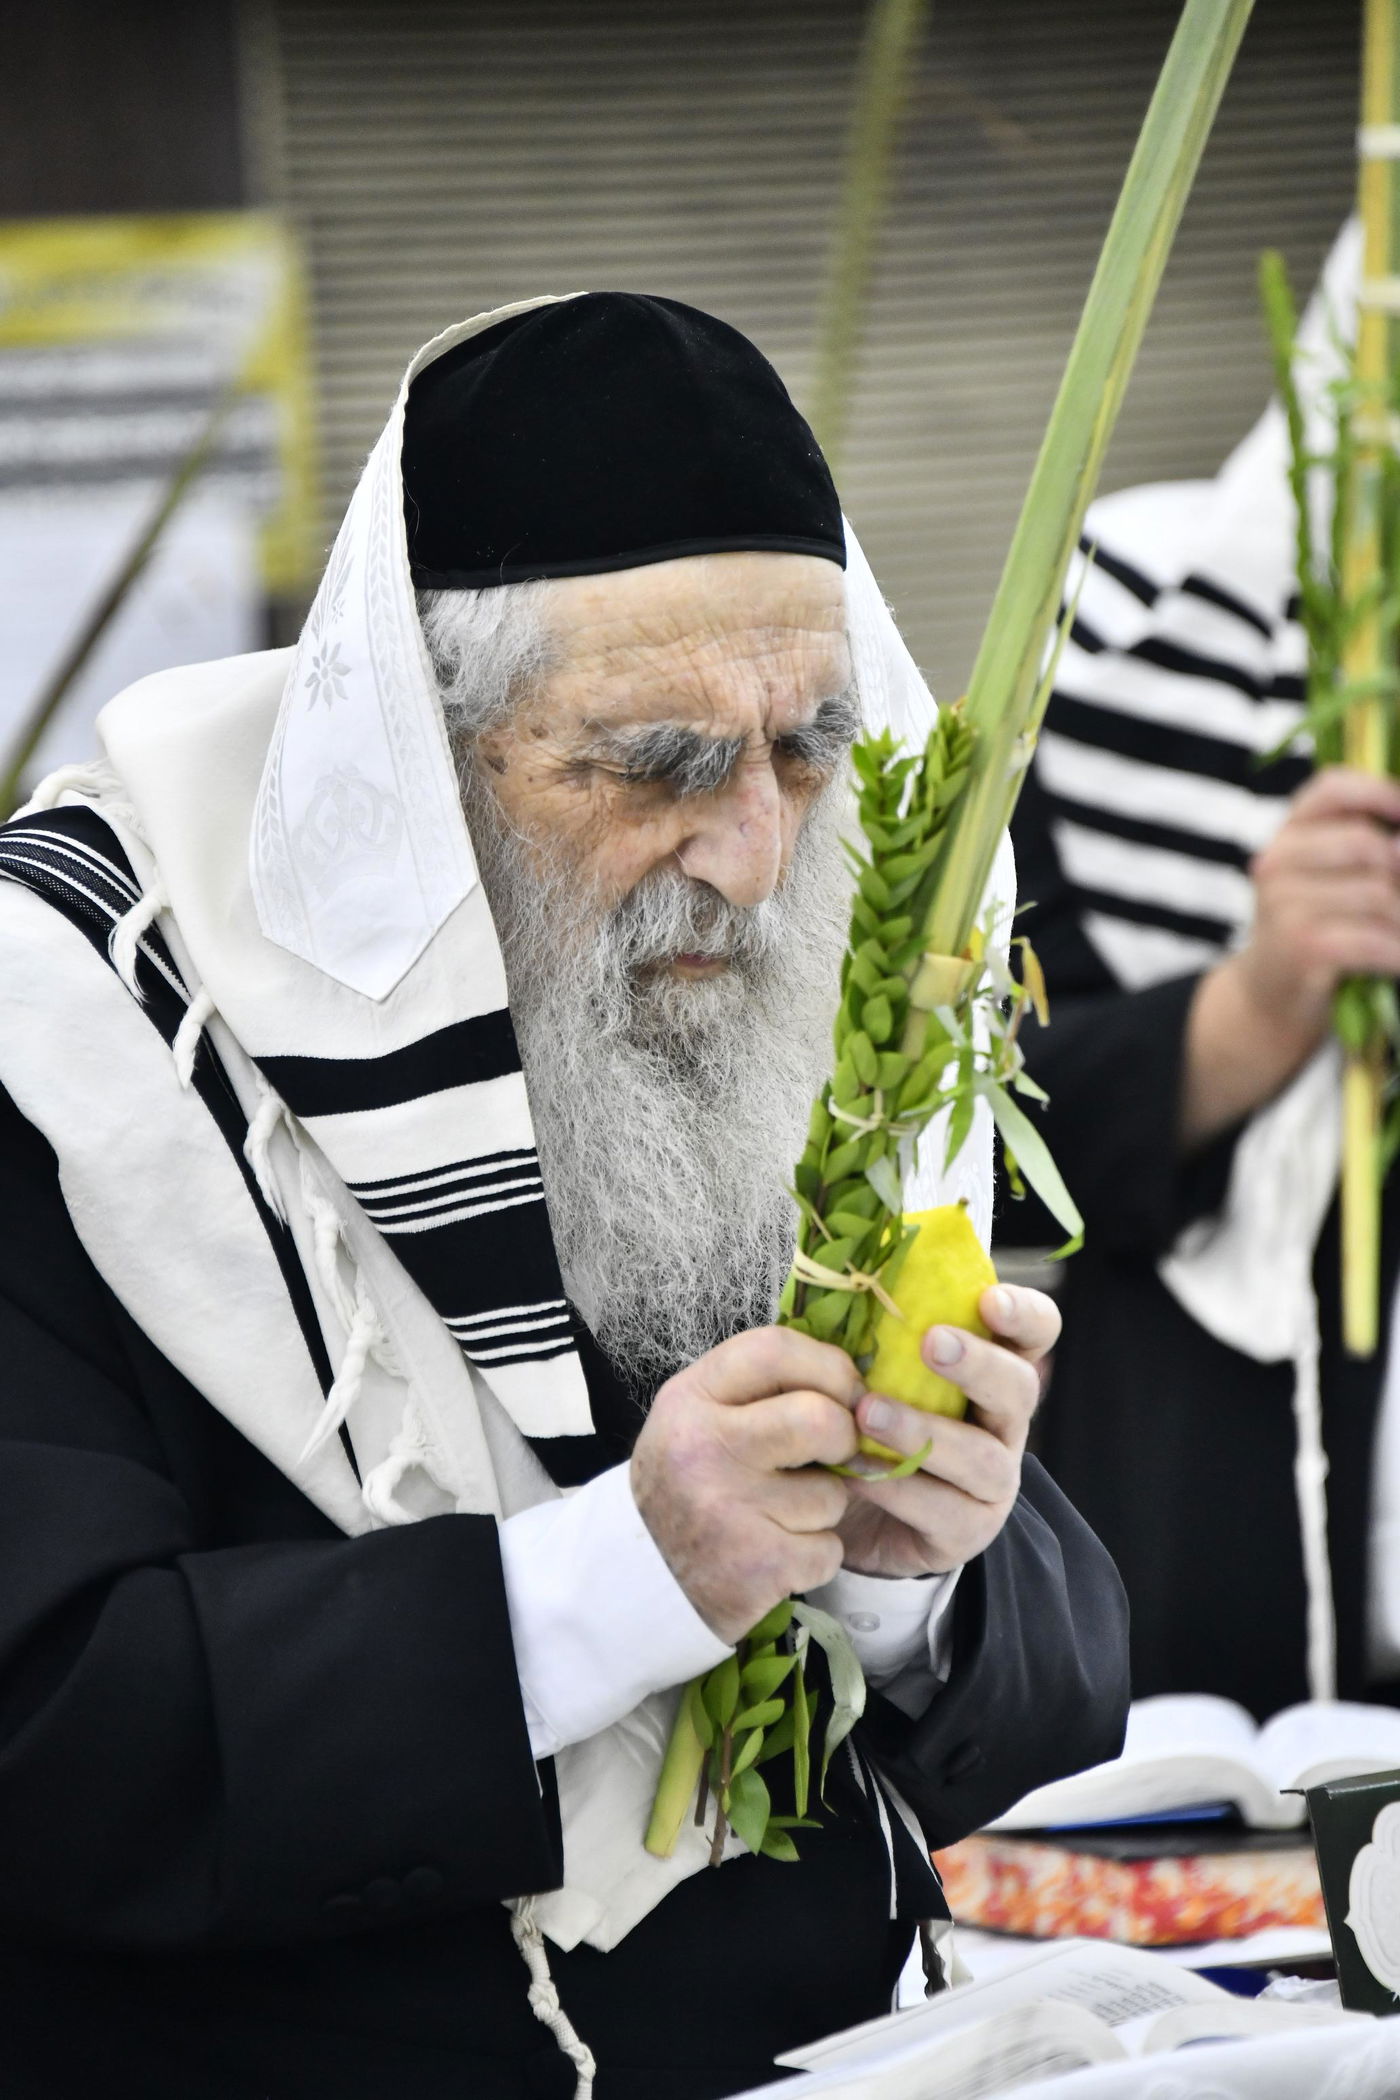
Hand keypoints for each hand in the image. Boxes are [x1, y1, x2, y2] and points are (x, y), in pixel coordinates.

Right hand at [631, 1327, 859, 1642]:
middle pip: (820, 1419)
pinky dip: (815, 1557)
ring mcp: (728, 1510)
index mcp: (690, 1399)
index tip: (847, 1391)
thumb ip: (761, 1391)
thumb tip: (857, 1386)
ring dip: (822, 1508)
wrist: (646, 1579)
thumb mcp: (699, 1418)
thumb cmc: (690, 1484)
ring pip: (831, 1494)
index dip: (829, 1366)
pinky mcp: (756, 1567)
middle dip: (845, 1438)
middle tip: (835, 1454)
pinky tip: (778, 1555)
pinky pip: (829, 1550)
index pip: (774, 1349)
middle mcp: (703, 1449)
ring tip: (780, 1515)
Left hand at [836, 1283, 1055, 1578]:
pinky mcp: (965, 1530)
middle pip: (1020, 1388)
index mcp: (989, 1367)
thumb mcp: (866, 1366)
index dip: (1023, 1313)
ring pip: (983, 1458)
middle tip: (931, 1343)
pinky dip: (896, 1487)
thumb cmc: (862, 1418)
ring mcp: (991, 1481)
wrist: (843, 1510)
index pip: (1036, 1330)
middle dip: (979, 1364)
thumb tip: (842, 1270)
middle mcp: (1002, 1422)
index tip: (989, 1301)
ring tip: (867, 1414)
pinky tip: (853, 1468)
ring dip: (924, 1431)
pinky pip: (943, 1510)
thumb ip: (869, 1326)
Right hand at [1183, 767, 1399, 1144]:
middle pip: (1367, 844)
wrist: (1268, 1001)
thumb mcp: (1331, 881)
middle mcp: (1277, 863)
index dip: (1380, 793)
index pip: (1332, 789)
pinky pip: (1373, 941)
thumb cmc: (1314, 932)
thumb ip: (1367, 851)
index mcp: (1288, 835)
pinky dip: (1397, 954)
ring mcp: (1282, 906)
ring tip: (1398, 934)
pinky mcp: (1299, 948)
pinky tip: (1396, 962)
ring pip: (1378, 894)